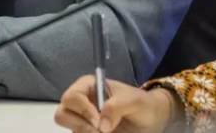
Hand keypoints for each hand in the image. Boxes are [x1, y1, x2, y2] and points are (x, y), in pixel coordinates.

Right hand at [54, 76, 174, 132]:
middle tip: (100, 132)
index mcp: (88, 87)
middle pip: (62, 114)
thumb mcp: (133, 101)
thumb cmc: (143, 104)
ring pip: (71, 130)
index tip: (99, 123)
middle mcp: (81, 104)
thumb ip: (116, 107)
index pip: (71, 97)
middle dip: (80, 125)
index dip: (82, 110)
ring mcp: (83, 121)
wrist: (153, 120)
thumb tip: (102, 126)